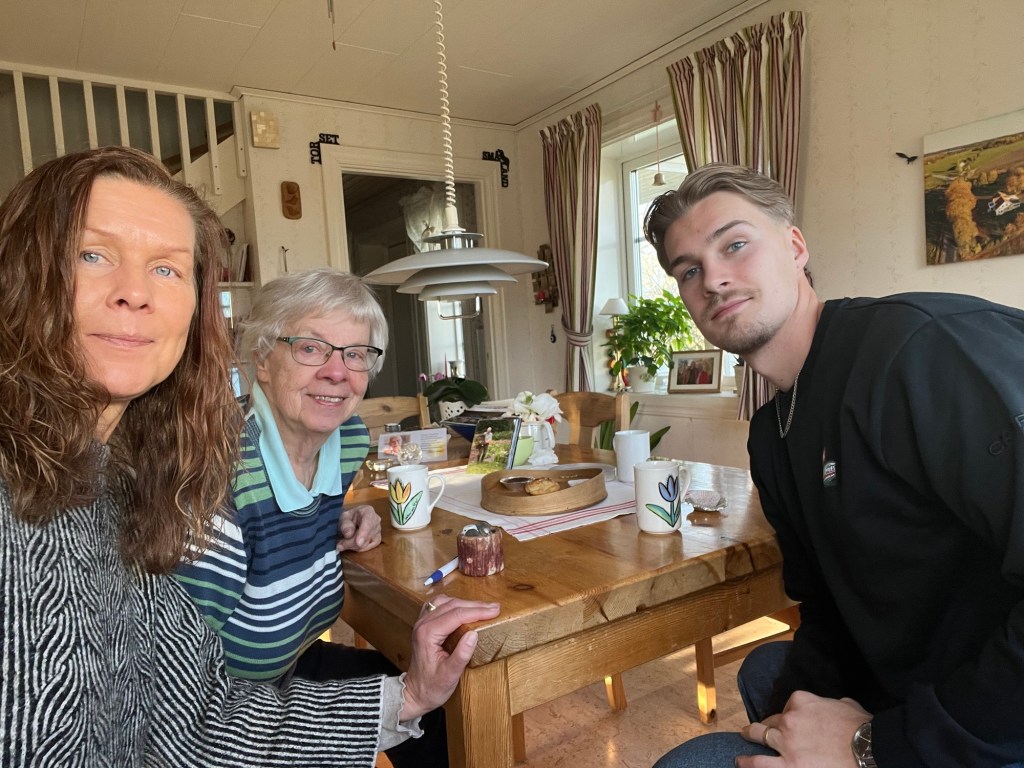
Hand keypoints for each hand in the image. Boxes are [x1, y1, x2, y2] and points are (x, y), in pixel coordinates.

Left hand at [336, 505, 380, 551]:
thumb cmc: (348, 518)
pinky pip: (366, 548)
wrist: (352, 520)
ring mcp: (378, 531)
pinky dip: (357, 549)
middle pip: (365, 537)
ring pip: (365, 544)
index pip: (368, 523)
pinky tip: (351, 544)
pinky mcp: (376, 540)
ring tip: (344, 542)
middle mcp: (376, 521)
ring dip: (352, 546)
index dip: (363, 533)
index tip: (358, 543)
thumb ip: (345, 524)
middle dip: (351, 543)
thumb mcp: (343, 518)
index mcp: (368, 511)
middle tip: (339, 545)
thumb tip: (348, 534)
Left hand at [399, 595, 500, 720]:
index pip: (456, 615)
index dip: (477, 611)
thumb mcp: (449, 675)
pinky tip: (464, 609)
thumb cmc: (431, 687)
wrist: (414, 693)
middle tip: (495, 608)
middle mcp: (422, 624)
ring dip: (465, 603)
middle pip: (452, 605)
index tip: (495, 611)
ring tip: (483, 608)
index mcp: (428, 634)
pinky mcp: (424, 625)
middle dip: (475, 605)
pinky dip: (453, 604)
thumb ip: (461, 654)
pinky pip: (438, 606)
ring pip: (445, 602)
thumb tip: (474, 634)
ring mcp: (421, 623)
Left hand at [738, 691, 869, 766]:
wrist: (870, 751)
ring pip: (759, 736)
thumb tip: (834, 706)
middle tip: (760, 729)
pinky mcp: (788, 765)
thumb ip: (832, 703)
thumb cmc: (862, 729)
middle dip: (768, 725)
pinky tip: (740, 762)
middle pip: (772, 721)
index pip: (788, 705)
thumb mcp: (847, 704)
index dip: (790, 713)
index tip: (793, 720)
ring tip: (743, 739)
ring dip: (750, 737)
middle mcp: (789, 719)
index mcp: (801, 701)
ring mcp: (786, 743)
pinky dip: (747, 762)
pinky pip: (759, 764)